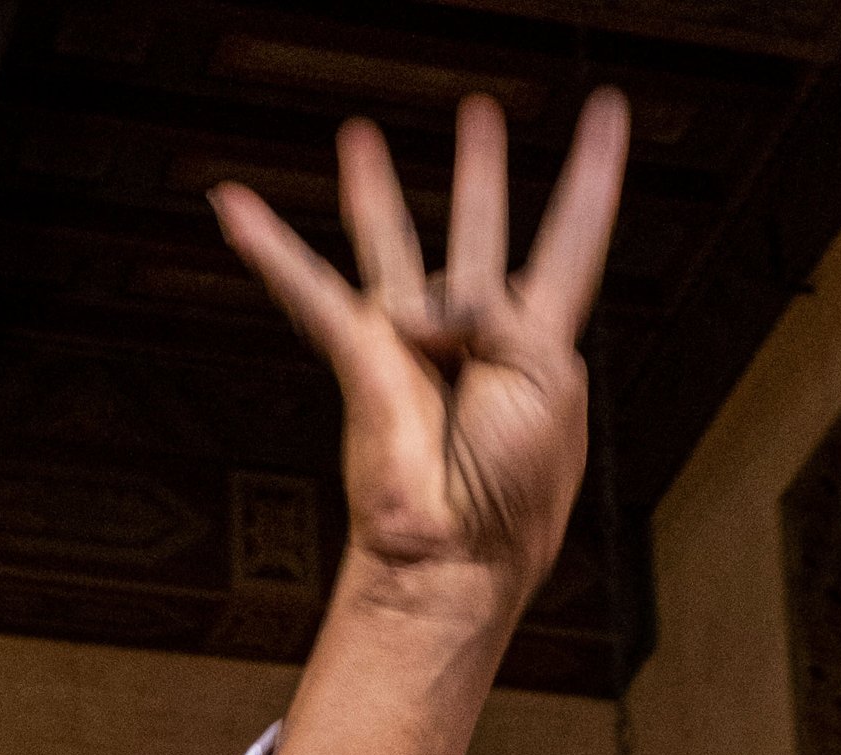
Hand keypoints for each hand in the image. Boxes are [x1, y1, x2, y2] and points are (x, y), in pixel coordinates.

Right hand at [214, 92, 626, 622]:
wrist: (458, 553)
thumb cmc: (515, 488)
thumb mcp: (544, 377)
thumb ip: (497, 309)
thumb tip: (425, 307)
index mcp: (542, 341)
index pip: (571, 240)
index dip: (592, 177)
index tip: (607, 115)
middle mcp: (478, 337)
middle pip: (480, 235)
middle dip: (480, 178)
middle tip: (478, 115)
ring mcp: (416, 347)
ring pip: (393, 249)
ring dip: (376, 197)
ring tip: (359, 137)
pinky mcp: (363, 362)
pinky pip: (310, 293)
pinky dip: (271, 251)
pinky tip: (234, 208)